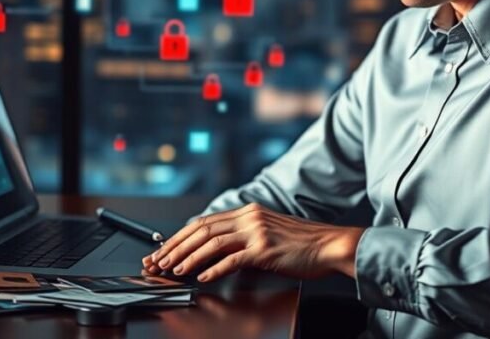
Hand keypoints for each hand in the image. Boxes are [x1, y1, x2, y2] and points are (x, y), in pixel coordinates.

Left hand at [141, 202, 363, 282]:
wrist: (330, 245)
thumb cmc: (300, 243)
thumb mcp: (267, 232)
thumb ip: (241, 235)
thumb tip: (212, 247)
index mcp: (248, 212)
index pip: (204, 222)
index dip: (180, 236)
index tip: (164, 249)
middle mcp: (249, 218)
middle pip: (202, 229)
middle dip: (176, 246)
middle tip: (159, 261)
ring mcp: (257, 232)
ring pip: (212, 242)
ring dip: (188, 257)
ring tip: (174, 269)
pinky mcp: (265, 249)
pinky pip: (233, 259)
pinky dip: (214, 268)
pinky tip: (202, 276)